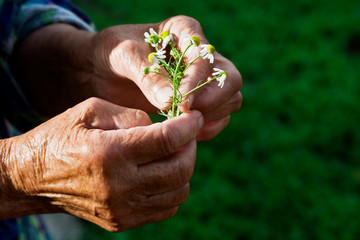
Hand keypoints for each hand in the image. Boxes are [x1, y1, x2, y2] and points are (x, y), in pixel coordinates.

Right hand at [1, 98, 203, 231]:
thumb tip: (163, 127)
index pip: (167, 140)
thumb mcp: (91, 110)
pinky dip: (172, 189)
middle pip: (179, 170)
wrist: (33, 177)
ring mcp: (121, 209)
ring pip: (178, 192)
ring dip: (184, 169)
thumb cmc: (62, 136)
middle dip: (191, 147)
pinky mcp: (121, 221)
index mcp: (109, 153)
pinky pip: (166, 209)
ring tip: (173, 153)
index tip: (195, 117)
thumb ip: (131, 115)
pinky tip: (161, 173)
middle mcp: (118, 186)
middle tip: (186, 134)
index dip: (189, 126)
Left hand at [91, 15, 241, 139]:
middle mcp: (199, 56)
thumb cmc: (111, 54)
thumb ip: (149, 76)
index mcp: (185, 32)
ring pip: (230, 100)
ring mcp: (202, 81)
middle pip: (230, 80)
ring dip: (211, 116)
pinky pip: (219, 118)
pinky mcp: (198, 102)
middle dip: (212, 101)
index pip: (206, 57)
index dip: (197, 82)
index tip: (181, 103)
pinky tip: (186, 133)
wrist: (100, 71)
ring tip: (180, 125)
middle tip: (185, 115)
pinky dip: (208, 128)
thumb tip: (174, 103)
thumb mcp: (124, 56)